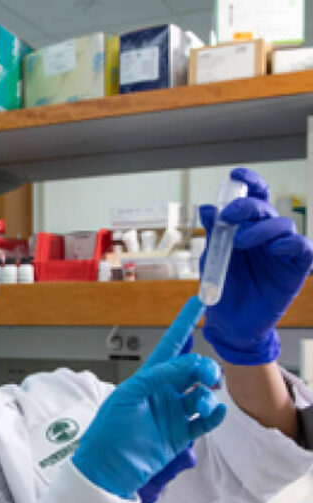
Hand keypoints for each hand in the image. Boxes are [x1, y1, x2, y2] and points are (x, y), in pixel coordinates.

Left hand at [114, 317, 198, 502]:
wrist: (107, 470)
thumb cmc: (108, 432)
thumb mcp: (128, 397)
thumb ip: (157, 377)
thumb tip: (186, 360)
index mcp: (146, 379)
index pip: (170, 347)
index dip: (184, 325)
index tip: (199, 303)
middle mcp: (162, 393)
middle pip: (192, 371)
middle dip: (203, 367)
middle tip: (206, 373)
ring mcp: (173, 414)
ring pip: (202, 394)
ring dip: (207, 394)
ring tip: (201, 403)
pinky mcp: (180, 435)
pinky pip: (205, 421)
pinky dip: (214, 415)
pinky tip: (214, 412)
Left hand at [199, 167, 312, 364]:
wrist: (231, 322)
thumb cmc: (223, 287)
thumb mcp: (213, 257)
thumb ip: (214, 233)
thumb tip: (206, 208)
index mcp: (246, 227)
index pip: (253, 197)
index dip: (249, 182)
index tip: (235, 175)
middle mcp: (266, 234)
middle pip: (265, 208)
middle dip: (247, 206)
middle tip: (228, 216)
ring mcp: (282, 250)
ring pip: (283, 225)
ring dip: (261, 229)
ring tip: (240, 243)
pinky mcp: (295, 268)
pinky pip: (302, 248)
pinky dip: (289, 244)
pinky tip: (274, 249)